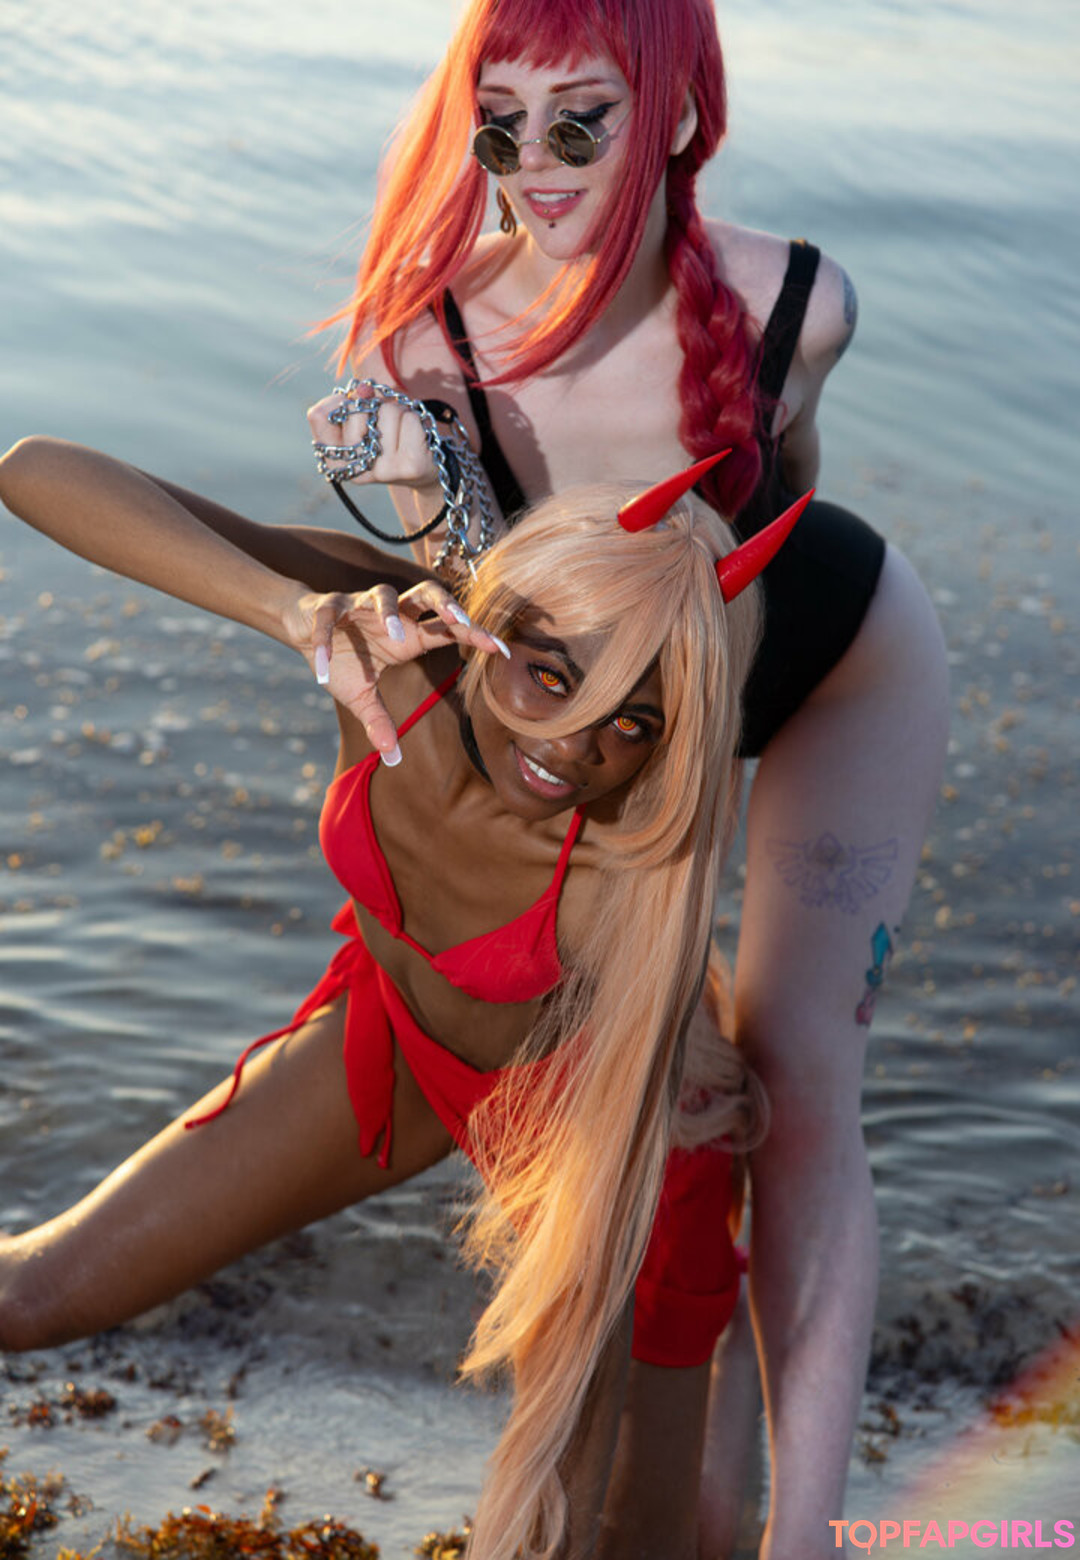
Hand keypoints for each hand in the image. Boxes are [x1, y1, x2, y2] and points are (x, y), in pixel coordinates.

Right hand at [283, 576, 508, 763]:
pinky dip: (325, 641)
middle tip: (462, 620)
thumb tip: (393, 760)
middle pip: (427, 593)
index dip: (474, 634)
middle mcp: (392, 614)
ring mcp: (360, 606)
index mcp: (409, 633)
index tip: (501, 649)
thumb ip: (380, 722)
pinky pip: (328, 618)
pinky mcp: (328, 607)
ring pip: (383, 596)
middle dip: (446, 603)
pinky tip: (323, 666)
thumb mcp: (363, 696)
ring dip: (389, 614)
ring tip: (397, 637)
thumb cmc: (344, 657)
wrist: (304, 629)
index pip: (448, 629)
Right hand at [307, 385, 441, 495]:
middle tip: (382, 424)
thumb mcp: (358, 422)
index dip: (337, 402)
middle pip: (356, 412)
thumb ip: (350, 403)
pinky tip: (414, 437)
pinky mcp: (410, 466)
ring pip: (387, 412)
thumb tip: (363, 389)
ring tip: (400, 430)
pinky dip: (415, 419)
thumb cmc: (385, 437)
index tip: (353, 410)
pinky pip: (409, 420)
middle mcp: (355, 471)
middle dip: (373, 407)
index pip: (319, 415)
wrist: (422, 469)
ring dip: (397, 411)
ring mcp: (383, 471)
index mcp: (335, 461)